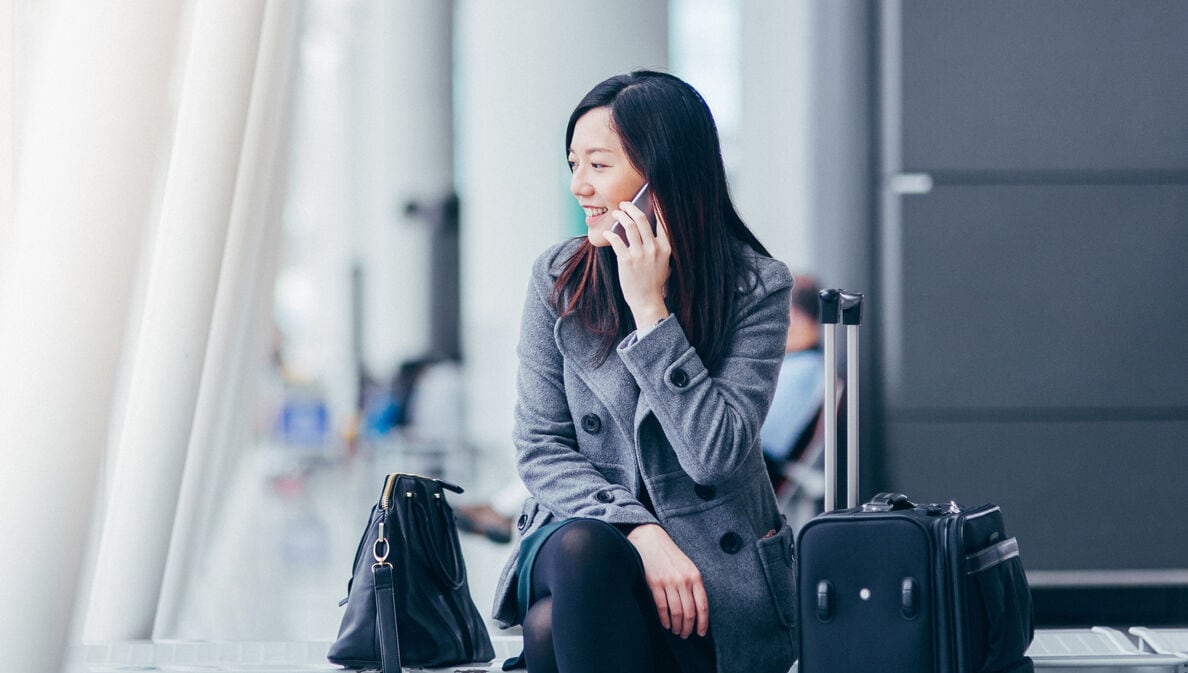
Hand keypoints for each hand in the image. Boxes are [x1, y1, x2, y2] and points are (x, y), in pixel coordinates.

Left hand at [603, 200, 670, 328]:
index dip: (656, 205)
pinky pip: (616, 240)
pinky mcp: (627, 260)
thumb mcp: (663, 262)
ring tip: (615, 213)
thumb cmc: (654, 281)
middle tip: (624, 204)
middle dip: (631, 207)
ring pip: (629, 225)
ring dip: (620, 216)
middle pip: (642, 219)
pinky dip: (610, 234)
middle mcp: (654, 248)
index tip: (650, 195)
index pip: (663, 220)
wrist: (647, 301)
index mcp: (665, 247)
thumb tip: (648, 227)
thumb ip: (659, 245)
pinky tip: (607, 232)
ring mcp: (640, 254)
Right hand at [626, 523, 709, 638]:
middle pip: (690, 612)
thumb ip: (693, 584)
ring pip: (676, 612)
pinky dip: (665, 620)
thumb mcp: (687, 566)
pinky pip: (662, 607)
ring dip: (677, 626)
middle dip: (689, 628)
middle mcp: (684, 580)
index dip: (703, 623)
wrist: (650, 540)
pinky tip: (666, 624)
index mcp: (695, 576)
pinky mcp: (655, 584)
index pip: (703, 605)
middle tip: (686, 635)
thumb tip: (697, 609)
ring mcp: (669, 582)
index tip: (701, 633)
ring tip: (676, 631)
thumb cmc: (669, 554)